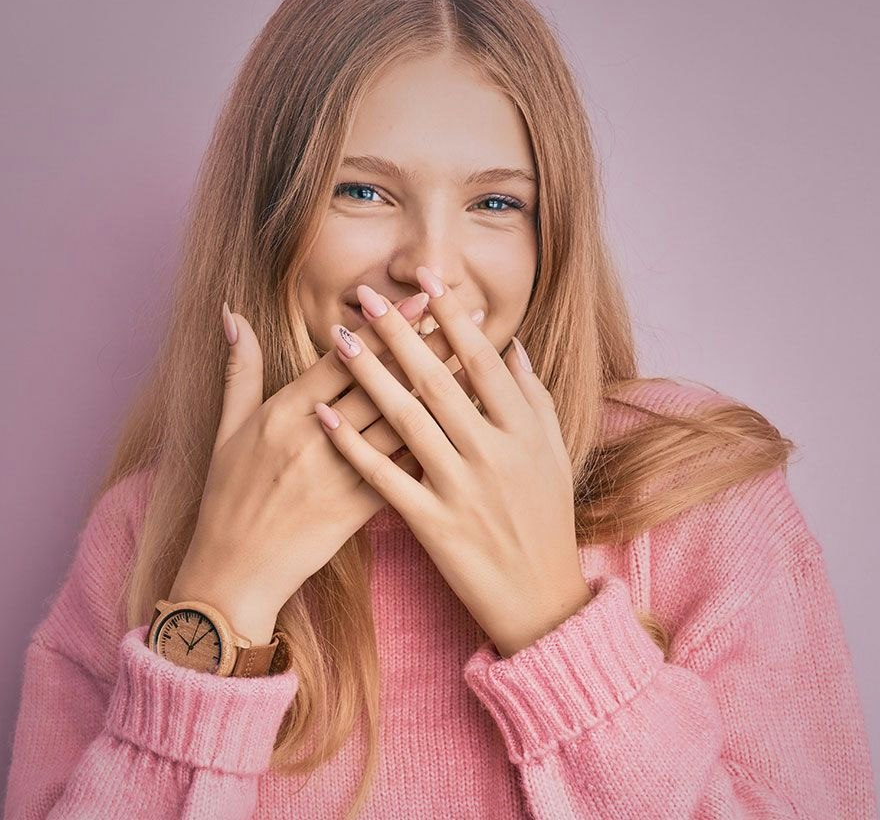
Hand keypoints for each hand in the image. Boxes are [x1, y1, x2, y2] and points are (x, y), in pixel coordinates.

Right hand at [168, 290, 484, 642]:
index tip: (418, 300)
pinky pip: (403, 471)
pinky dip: (436, 446)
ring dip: (442, 390)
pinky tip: (468, 427)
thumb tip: (232, 313)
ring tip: (479, 361)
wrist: (233, 575)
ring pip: (400, 424)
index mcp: (284, 414)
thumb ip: (240, 369)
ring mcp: (339, 475)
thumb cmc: (227, 498)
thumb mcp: (226, 430)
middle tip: (465, 314)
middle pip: (381, 384)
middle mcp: (315, 439)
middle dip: (426, 346)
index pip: (343, 360)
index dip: (384, 327)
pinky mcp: (357, 510)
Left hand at [313, 266, 592, 657]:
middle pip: (437, 380)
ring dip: (370, 375)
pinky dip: (354, 445)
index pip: (481, 360)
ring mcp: (462, 489)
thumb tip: (513, 346)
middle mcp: (493, 453)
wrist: (542, 600)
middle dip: (399, 334)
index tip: (425, 280)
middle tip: (366, 296)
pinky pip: (385, 478)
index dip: (450, 317)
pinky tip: (325, 414)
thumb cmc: (547, 518)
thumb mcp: (553, 452)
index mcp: (524, 430)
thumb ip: (534, 397)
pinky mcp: (434, 525)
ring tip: (339, 339)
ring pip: (407, 420)